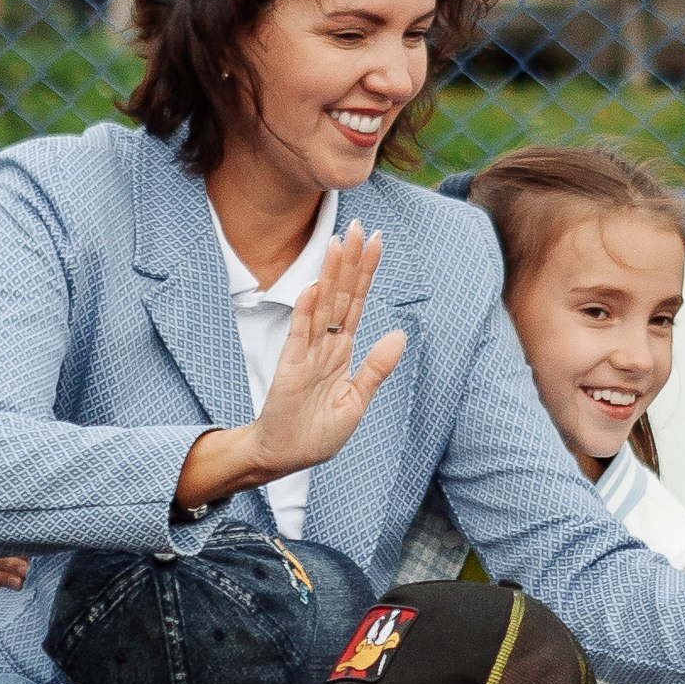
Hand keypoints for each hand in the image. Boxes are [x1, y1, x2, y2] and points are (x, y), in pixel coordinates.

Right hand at [176, 228, 407, 510]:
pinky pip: (299, 337)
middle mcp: (324, 346)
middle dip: (350, 261)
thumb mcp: (356, 401)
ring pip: (321, 307)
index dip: (367, 273)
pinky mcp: (290, 370)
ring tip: (338, 243)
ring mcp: (306, 354)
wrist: (285, 458)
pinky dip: (305, 313)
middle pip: (340, 295)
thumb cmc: (317, 433)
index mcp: (342, 352)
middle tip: (358, 225)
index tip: (377, 241)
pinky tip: (313, 289)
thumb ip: (376, 368)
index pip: (357, 303)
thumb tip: (399, 334)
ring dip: (329, 275)